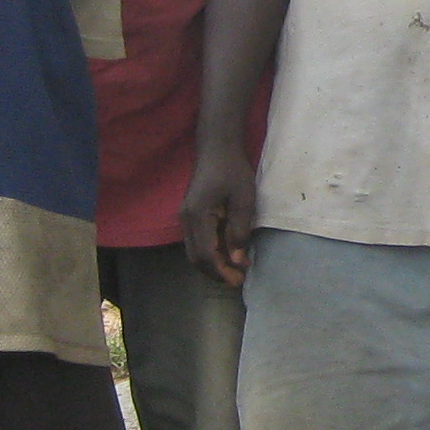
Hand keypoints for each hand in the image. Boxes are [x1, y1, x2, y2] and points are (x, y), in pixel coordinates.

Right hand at [182, 148, 259, 287]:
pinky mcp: (190, 217)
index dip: (221, 271)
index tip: (239, 280)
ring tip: (235, 270)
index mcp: (198, 216)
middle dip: (216, 273)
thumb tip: (238, 261)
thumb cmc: (232, 171)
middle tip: (238, 280)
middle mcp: (186, 220)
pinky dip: (210, 253)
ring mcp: (185, 219)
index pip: (206, 255)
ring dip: (213, 265)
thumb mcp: (244, 200)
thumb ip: (239, 230)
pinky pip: (197, 243)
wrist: (217, 149)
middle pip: (196, 258)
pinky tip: (227, 254)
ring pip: (194, 253)